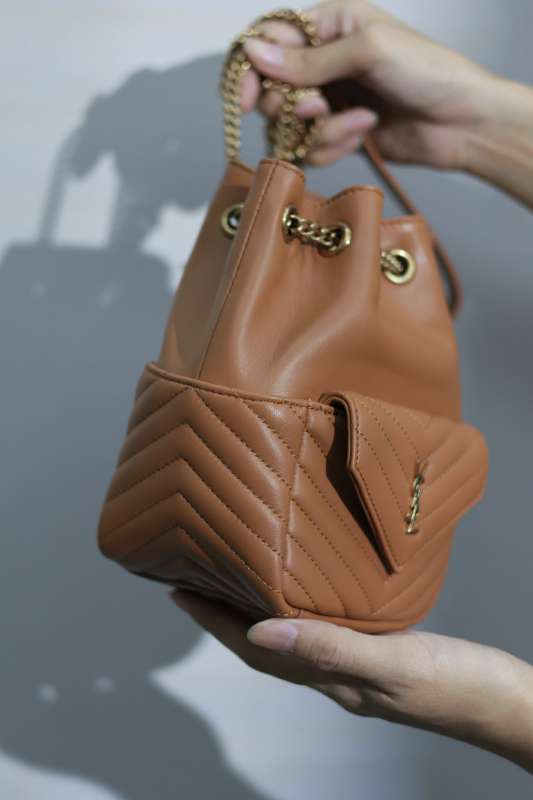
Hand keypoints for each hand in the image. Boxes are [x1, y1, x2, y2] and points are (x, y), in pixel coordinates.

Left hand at [172, 589, 532, 772]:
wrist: (509, 705)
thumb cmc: (459, 688)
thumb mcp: (395, 666)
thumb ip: (331, 649)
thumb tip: (260, 633)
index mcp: (334, 681)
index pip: (257, 651)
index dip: (215, 623)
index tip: (180, 592)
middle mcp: (338, 675)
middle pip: (264, 645)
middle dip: (224, 616)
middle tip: (193, 579)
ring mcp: (359, 665)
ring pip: (291, 637)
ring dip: (256, 611)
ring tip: (235, 579)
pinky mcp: (383, 651)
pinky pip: (325, 628)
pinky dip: (300, 610)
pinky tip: (305, 591)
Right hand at [241, 0, 532, 206]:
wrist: (459, 123)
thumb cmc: (426, 71)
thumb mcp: (367, 50)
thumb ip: (308, 58)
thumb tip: (254, 53)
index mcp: (328, 24)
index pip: (269, 41)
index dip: (251, 69)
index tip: (247, 100)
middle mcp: (323, 61)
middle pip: (272, 90)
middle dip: (292, 107)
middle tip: (319, 108)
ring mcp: (329, 100)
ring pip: (290, 126)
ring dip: (321, 131)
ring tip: (360, 121)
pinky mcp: (337, 134)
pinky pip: (310, 149)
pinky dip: (332, 147)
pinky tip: (363, 134)